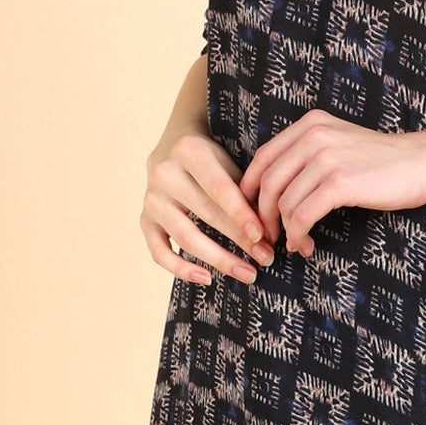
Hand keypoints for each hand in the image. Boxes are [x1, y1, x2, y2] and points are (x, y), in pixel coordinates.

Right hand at [141, 125, 275, 286]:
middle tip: (266, 259)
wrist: (174, 146)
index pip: (219, 189)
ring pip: (185, 237)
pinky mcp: (144, 219)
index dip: (241, 215)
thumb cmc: (215, 160)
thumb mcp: (232, 163)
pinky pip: (158, 251)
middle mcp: (164, 174)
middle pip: (205, 214)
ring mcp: (151, 198)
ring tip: (248, 274)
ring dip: (219, 260)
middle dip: (239, 240)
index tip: (264, 237)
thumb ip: (252, 194)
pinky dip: (180, 268)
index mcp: (189, 151)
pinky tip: (207, 278)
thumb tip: (280, 237)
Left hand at [238, 110, 425, 256]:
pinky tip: (306, 244)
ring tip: (297, 244)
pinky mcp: (340, 183)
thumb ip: (308, 153)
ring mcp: (326, 158)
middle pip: (267, 182)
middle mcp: (313, 136)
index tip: (253, 214)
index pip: (262, 158)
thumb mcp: (340, 143)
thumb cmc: (384, 161)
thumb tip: (274, 188)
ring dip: (284, 231)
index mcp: (310, 124)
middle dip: (262, 216)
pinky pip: (302, 215)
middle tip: (270, 237)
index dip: (250, 191)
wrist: (424, 162)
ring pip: (283, 202)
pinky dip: (298, 235)